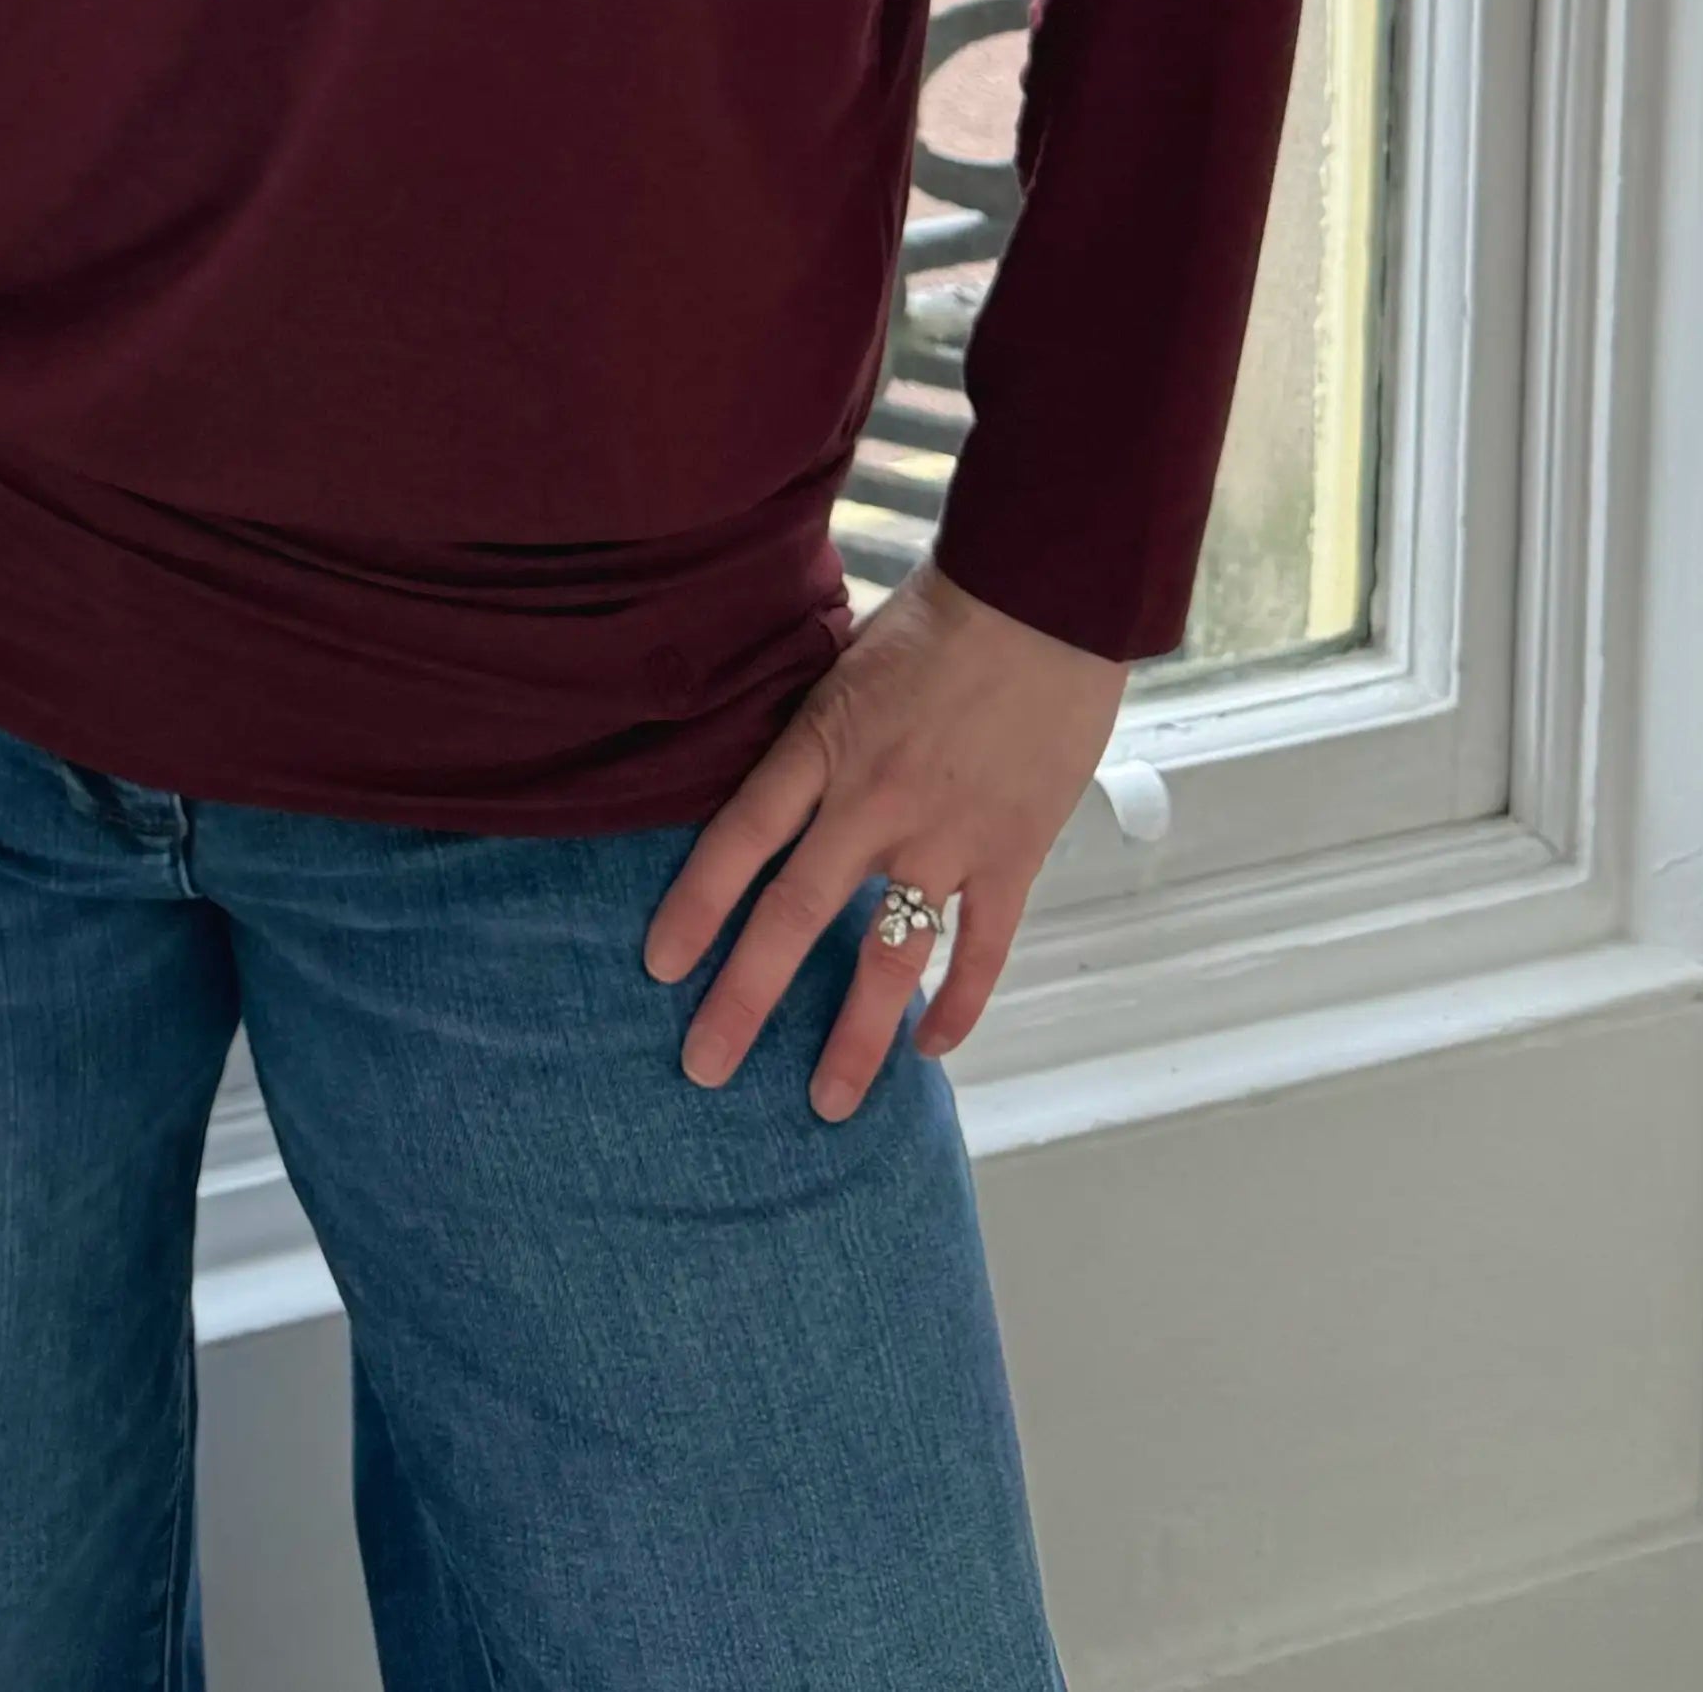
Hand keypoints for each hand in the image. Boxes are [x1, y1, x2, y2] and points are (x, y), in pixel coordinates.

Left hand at [641, 562, 1127, 1114]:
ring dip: (856, 1037)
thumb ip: (812, 730)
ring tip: (827, 1102)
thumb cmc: (940, 617)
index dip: (695, 907)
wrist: (1042, 600)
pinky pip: (980, 949)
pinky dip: (958, 1005)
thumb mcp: (843, 661)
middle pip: (793, 917)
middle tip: (705, 1066)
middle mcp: (872, 804)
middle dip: (744, 1000)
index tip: (661, 966)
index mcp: (821, 746)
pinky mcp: (1011, 854)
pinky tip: (932, 1046)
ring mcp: (945, 837)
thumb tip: (776, 779)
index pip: (738, 840)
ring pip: (889, 958)